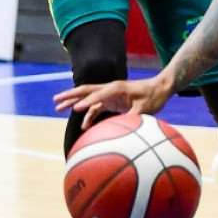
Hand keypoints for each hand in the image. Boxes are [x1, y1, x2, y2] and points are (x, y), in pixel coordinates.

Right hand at [53, 76, 171, 129]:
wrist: (161, 88)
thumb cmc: (154, 97)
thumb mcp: (145, 109)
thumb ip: (132, 118)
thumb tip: (122, 128)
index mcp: (117, 88)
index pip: (98, 95)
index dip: (87, 102)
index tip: (75, 109)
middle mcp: (111, 89)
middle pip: (86, 90)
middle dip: (70, 95)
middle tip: (55, 100)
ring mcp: (111, 94)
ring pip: (88, 97)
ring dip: (74, 102)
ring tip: (59, 108)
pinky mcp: (113, 100)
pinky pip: (97, 106)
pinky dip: (89, 114)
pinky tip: (84, 125)